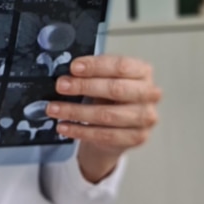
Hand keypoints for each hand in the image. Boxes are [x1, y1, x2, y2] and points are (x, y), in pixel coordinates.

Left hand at [48, 54, 161, 182]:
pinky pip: (104, 135)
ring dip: (75, 112)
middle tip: (61, 86)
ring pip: (107, 115)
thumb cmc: (110, 99)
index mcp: (142, 72)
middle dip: (84, 87)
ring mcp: (145, 117)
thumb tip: (66, 75)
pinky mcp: (137, 137)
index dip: (96, 66)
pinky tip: (63, 127)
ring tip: (54, 109)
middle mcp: (149, 93)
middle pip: (115, 89)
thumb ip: (91, 75)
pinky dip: (79, 131)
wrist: (118, 129)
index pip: (121, 66)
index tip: (73, 67)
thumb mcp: (103, 81)